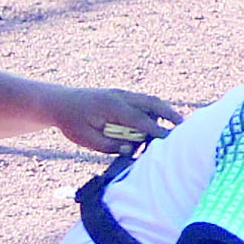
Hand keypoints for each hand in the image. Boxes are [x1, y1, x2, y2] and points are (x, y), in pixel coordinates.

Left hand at [49, 87, 181, 153]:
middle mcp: (120, 96)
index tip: (171, 139)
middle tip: (184, 126)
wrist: (59, 102)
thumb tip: (130, 149)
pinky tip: (159, 120)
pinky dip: (155, 109)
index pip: (140, 119)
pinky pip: (143, 101)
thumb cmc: (71, 122)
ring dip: (164, 110)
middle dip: (170, 114)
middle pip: (152, 103)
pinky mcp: (122, 95)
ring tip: (176, 124)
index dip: (157, 130)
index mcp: (111, 107)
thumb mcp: (85, 139)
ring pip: (150, 100)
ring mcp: (122, 94)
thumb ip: (109, 146)